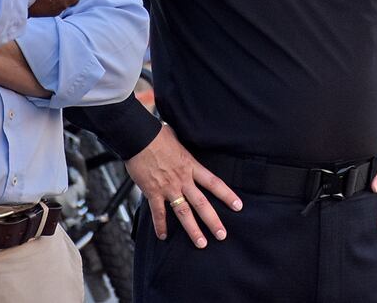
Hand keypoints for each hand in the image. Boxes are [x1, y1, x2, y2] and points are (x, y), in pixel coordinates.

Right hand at [124, 123, 241, 246]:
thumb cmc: (157, 135)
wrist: (138, 137)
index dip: (227, 195)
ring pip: (183, 212)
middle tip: (222, 235)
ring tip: (201, 243)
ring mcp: (168, 187)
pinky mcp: (152, 192)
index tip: (238, 206)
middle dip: (213, 220)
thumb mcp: (179, 140)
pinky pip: (158, 212)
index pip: (214, 183)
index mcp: (191, 166)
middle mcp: (182, 179)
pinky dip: (160, 225)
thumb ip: (184, 150)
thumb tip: (185, 146)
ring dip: (192, 229)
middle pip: (202, 203)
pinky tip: (162, 236)